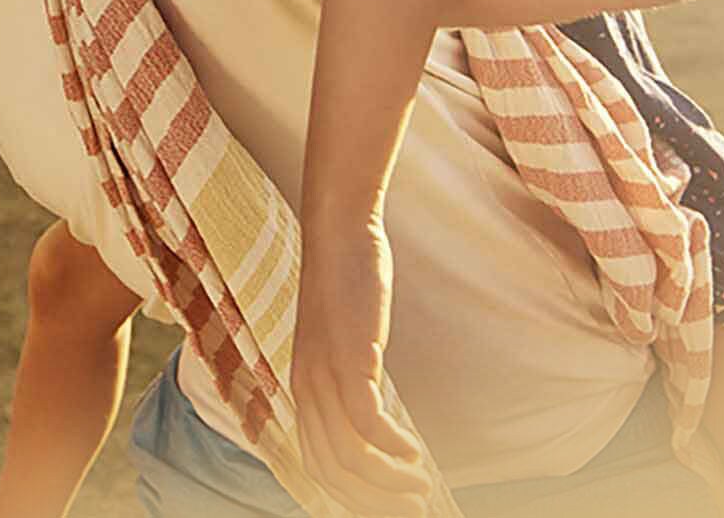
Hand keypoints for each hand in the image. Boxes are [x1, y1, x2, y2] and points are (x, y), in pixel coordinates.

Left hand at [292, 212, 429, 514]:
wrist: (339, 234)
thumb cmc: (347, 286)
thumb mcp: (344, 341)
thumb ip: (351, 378)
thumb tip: (373, 414)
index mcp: (303, 389)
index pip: (317, 465)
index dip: (350, 496)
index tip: (386, 507)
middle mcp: (307, 389)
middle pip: (331, 472)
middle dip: (372, 500)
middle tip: (412, 509)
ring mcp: (325, 375)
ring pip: (349, 455)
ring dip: (388, 481)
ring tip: (420, 488)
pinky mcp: (349, 358)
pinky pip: (366, 421)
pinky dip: (391, 446)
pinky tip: (414, 453)